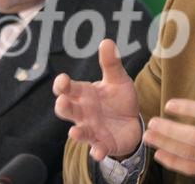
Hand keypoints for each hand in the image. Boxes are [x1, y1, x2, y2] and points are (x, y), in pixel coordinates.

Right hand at [53, 39, 141, 160]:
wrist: (132, 122)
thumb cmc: (119, 99)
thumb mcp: (118, 80)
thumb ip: (111, 64)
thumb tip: (107, 41)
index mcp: (85, 94)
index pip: (68, 89)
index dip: (63, 85)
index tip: (63, 80)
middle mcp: (84, 112)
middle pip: (68, 110)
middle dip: (64, 107)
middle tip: (62, 102)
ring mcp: (92, 129)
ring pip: (79, 131)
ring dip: (77, 132)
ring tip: (75, 132)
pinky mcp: (103, 143)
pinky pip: (97, 148)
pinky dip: (97, 151)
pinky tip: (98, 152)